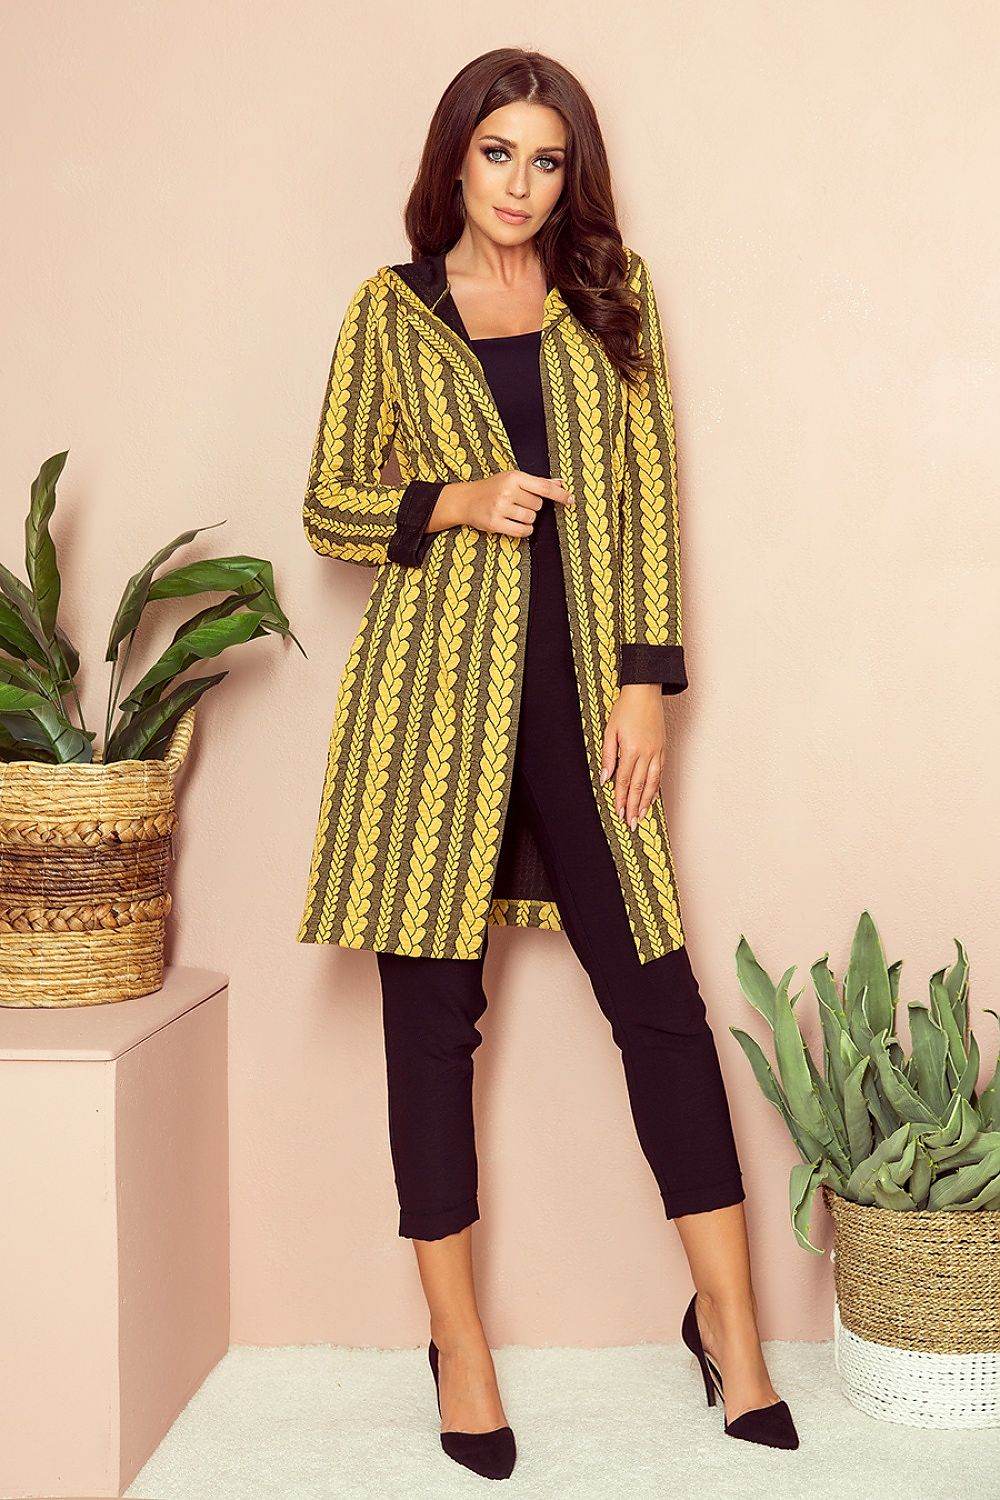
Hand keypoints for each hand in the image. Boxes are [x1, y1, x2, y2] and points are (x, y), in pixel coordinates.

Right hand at [442, 470, 574, 539]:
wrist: (466, 500)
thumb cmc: (493, 488)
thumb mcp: (514, 479)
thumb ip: (538, 482)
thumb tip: (561, 483)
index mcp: (514, 477)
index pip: (544, 487)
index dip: (560, 494)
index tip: (571, 500)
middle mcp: (507, 491)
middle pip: (538, 506)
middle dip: (532, 507)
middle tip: (517, 503)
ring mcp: (500, 507)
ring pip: (531, 519)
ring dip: (527, 519)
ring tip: (513, 513)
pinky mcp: (495, 523)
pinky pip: (522, 531)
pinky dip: (524, 530)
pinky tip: (515, 524)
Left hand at [600, 684, 664, 827]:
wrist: (645, 692)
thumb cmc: (625, 709)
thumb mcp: (610, 731)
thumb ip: (608, 756)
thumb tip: (605, 779)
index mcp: (632, 749)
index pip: (625, 781)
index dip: (622, 799)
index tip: (619, 813)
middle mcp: (647, 753)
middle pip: (640, 786)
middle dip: (634, 806)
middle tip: (631, 823)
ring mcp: (657, 751)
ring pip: (653, 782)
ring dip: (646, 802)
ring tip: (642, 817)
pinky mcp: (663, 748)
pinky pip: (660, 773)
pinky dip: (656, 787)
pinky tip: (652, 797)